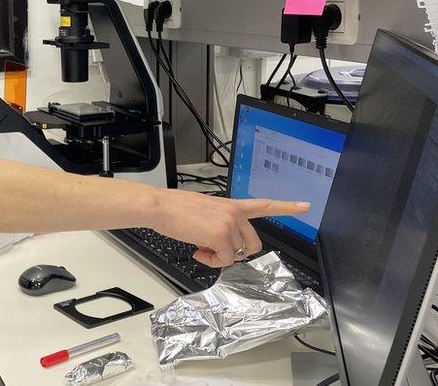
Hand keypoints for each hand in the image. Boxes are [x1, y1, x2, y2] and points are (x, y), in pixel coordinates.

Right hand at [151, 189, 308, 267]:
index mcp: (231, 205)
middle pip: (252, 243)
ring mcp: (230, 223)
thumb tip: (218, 243)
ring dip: (217, 256)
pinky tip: (197, 250)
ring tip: (198, 246)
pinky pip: (223, 260)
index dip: (286, 207)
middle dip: (236, 252)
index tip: (305, 206)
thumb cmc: (174, 208)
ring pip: (235, 254)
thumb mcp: (204, 210)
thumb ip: (219, 222)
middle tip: (215, 250)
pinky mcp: (221, 236)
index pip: (264, 204)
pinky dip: (210, 261)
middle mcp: (235, 213)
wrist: (160, 206)